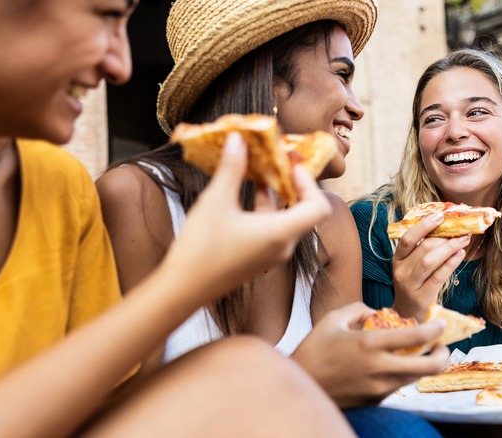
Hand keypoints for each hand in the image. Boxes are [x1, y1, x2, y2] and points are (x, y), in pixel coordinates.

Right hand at [162, 132, 331, 302]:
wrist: (183, 289)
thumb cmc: (201, 248)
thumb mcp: (216, 201)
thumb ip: (231, 168)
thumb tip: (238, 139)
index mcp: (281, 233)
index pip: (318, 207)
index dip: (310, 184)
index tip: (291, 166)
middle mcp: (282, 247)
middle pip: (303, 212)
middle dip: (291, 185)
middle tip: (278, 163)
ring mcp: (270, 255)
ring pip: (284, 220)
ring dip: (274, 196)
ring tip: (258, 172)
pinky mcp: (257, 259)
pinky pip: (271, 230)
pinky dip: (264, 210)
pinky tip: (243, 194)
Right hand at [291, 302, 450, 408]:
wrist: (301, 385)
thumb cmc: (314, 349)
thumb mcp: (332, 319)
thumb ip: (359, 309)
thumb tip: (377, 312)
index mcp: (370, 343)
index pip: (417, 336)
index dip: (436, 328)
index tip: (441, 322)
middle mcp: (379, 368)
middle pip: (428, 366)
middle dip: (443, 355)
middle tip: (442, 346)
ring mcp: (379, 388)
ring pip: (415, 377)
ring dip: (423, 365)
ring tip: (420, 353)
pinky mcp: (375, 400)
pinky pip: (397, 385)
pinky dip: (402, 373)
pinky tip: (394, 364)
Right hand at [392, 213, 469, 319]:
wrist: (408, 316)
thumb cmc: (414, 287)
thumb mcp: (411, 268)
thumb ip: (421, 251)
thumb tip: (445, 228)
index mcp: (397, 261)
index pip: (407, 238)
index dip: (423, 226)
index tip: (440, 215)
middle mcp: (400, 272)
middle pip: (422, 248)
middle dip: (443, 237)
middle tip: (461, 229)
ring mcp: (410, 286)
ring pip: (429, 261)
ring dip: (449, 248)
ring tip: (464, 239)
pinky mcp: (422, 298)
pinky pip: (438, 276)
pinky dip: (450, 263)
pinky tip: (460, 254)